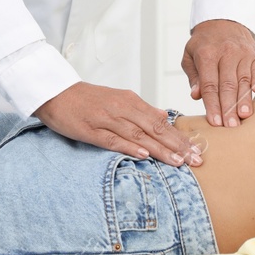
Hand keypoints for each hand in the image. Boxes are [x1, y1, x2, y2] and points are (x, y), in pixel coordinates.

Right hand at [34, 81, 202, 166]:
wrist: (57, 92)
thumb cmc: (88, 99)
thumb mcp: (118, 99)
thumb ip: (141, 110)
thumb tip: (164, 117)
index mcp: (131, 101)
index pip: (162, 121)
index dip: (180, 137)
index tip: (197, 151)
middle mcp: (123, 109)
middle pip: (155, 128)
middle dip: (177, 145)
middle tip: (196, 160)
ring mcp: (107, 119)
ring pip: (139, 135)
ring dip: (160, 149)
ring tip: (178, 162)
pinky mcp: (92, 130)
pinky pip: (113, 139)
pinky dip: (129, 146)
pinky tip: (143, 154)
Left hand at [181, 18, 254, 126]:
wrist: (224, 20)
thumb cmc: (204, 43)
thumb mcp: (190, 55)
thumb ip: (193, 76)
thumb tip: (196, 95)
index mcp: (207, 54)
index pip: (210, 84)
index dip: (212, 104)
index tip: (214, 122)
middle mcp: (226, 53)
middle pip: (228, 85)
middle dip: (228, 108)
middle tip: (230, 126)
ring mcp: (243, 53)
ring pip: (243, 80)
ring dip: (244, 100)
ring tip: (243, 117)